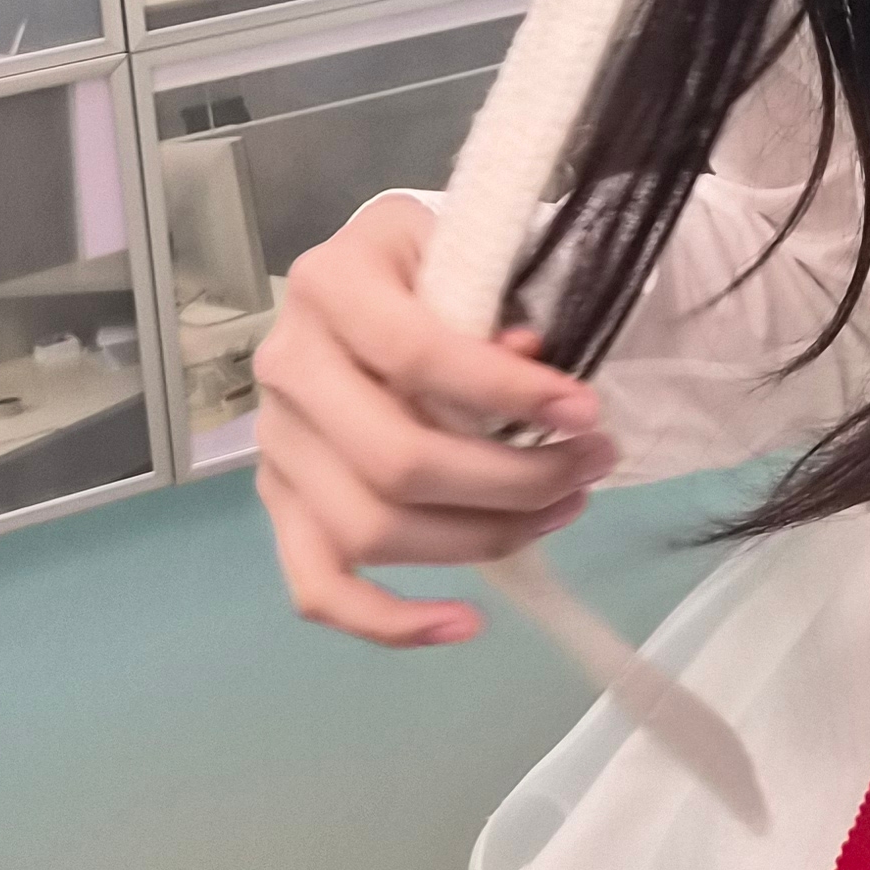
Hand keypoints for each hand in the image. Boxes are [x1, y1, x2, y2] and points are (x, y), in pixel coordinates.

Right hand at [252, 193, 613, 648]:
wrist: (370, 274)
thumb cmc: (431, 261)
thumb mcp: (467, 245)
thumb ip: (496, 297)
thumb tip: (529, 358)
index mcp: (332, 284)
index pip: (420, 358)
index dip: (511, 394)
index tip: (588, 413)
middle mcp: (286, 367)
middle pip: (397, 461)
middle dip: (513, 479)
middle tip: (592, 465)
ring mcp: (276, 444)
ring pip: (370, 531)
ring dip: (482, 538)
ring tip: (563, 509)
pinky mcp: (280, 503)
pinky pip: (317, 586)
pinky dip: (387, 621)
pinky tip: (464, 623)